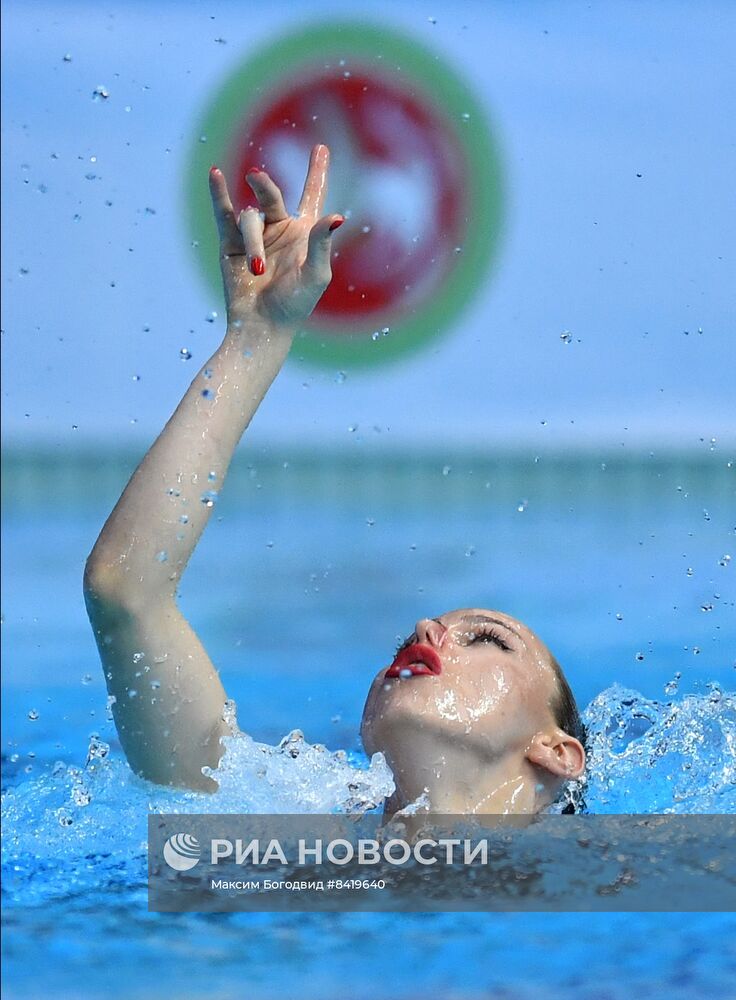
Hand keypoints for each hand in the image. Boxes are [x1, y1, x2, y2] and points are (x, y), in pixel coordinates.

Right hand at [208, 144, 343, 331]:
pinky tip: (214, 174)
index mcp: (303, 232)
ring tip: (256, 270)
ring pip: (249, 217)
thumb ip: (322, 243)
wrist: (262, 325)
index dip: (317, 171)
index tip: (321, 148)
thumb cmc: (295, 305)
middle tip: (255, 176)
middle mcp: (279, 228)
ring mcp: (254, 234)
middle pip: (271, 195)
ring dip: (253, 241)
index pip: (312, 194)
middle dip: (264, 186)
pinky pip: (223, 212)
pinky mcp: (229, 243)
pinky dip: (218, 193)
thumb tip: (337, 215)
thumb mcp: (315, 275)